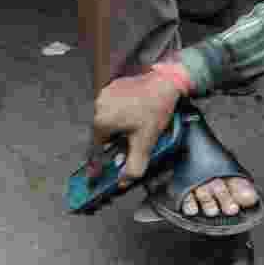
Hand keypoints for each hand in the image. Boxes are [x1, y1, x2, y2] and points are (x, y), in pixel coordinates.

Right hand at [90, 63, 184, 187]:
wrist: (166, 83)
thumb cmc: (155, 109)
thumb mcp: (145, 142)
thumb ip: (134, 165)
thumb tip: (124, 181)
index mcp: (102, 121)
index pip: (97, 147)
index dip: (103, 157)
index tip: (105, 165)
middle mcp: (99, 106)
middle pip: (103, 133)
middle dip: (115, 140)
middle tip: (132, 138)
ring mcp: (105, 94)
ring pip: (108, 118)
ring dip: (119, 125)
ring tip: (138, 123)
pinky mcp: (114, 86)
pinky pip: (113, 105)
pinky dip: (122, 111)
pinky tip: (137, 112)